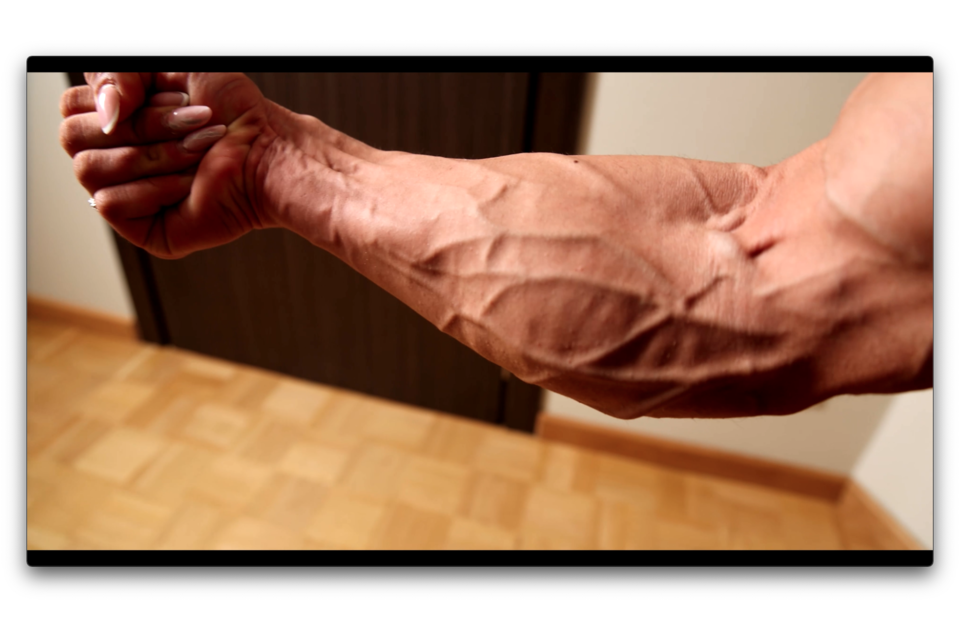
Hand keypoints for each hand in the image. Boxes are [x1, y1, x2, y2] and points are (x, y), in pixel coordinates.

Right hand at [60, 73, 278, 257]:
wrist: (268, 148)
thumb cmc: (228, 109)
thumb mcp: (168, 66)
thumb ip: (117, 75)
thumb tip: (105, 114)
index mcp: (111, 121)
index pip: (71, 107)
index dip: (118, 96)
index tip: (174, 93)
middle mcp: (111, 157)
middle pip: (74, 138)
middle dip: (142, 125)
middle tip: (193, 122)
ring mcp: (125, 193)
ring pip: (91, 170)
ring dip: (155, 155)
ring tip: (198, 151)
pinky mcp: (143, 228)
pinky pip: (111, 204)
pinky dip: (155, 188)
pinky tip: (190, 185)